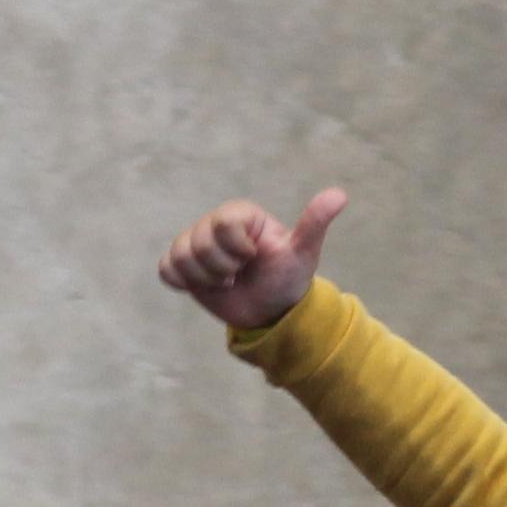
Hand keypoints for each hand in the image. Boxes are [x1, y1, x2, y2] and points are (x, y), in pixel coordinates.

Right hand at [156, 188, 346, 332]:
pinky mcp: (182, 265)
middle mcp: (215, 224)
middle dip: (221, 268)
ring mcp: (196, 244)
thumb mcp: (302, 252)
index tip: (253, 258)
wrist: (270, 311)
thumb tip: (340, 195)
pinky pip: (166, 269)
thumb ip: (314, 223)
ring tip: (226, 281)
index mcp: (241, 215)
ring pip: (180, 256)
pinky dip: (184, 282)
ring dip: (205, 279)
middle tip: (239, 274)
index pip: (222, 224)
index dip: (236, 249)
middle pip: (197, 242)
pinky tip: (206, 285)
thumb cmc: (287, 278)